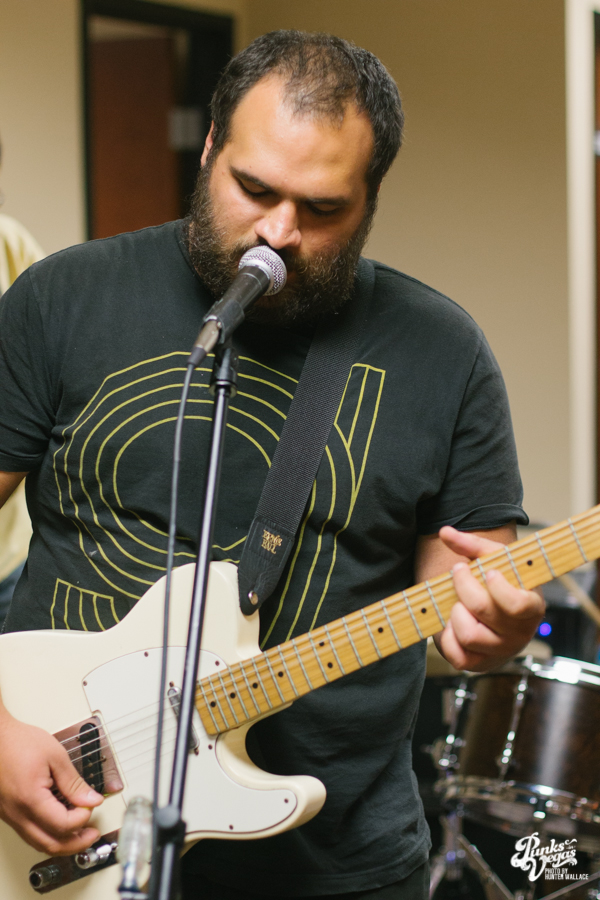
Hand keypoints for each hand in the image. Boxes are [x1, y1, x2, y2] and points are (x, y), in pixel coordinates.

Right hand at [0, 707, 102, 854]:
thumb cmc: (18, 742)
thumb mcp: (55, 756)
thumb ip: (74, 782)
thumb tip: (91, 799)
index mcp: (30, 799)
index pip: (63, 825)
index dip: (83, 818)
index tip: (92, 805)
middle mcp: (17, 814)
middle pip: (50, 844)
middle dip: (75, 843)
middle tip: (92, 833)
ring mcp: (10, 816)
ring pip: (38, 842)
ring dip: (62, 842)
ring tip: (81, 832)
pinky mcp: (8, 814)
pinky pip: (29, 833)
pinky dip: (48, 834)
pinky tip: (60, 823)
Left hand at [434, 526, 544, 671]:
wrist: (498, 610)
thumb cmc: (500, 581)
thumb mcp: (494, 559)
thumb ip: (471, 545)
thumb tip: (445, 532)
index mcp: (532, 607)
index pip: (517, 604)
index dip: (497, 587)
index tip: (487, 572)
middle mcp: (520, 634)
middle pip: (483, 611)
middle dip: (463, 586)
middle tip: (459, 573)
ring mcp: (501, 651)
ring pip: (468, 635)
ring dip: (455, 612)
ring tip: (458, 602)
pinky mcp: (480, 664)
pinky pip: (458, 657)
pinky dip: (448, 638)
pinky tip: (452, 622)